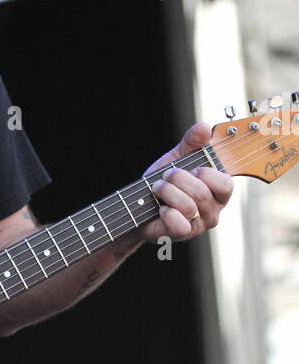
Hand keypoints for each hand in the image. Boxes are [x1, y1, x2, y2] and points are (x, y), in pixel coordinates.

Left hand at [140, 122, 233, 242]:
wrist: (138, 205)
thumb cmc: (164, 183)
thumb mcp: (177, 157)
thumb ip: (191, 142)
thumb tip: (203, 127)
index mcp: (218, 191)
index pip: (225, 184)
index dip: (207, 173)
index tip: (192, 168)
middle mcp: (213, 210)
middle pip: (201, 192)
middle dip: (177, 179)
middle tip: (165, 177)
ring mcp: (199, 225)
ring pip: (188, 206)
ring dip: (166, 192)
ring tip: (158, 189)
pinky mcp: (182, 236)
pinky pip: (179, 224)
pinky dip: (165, 212)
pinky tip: (160, 209)